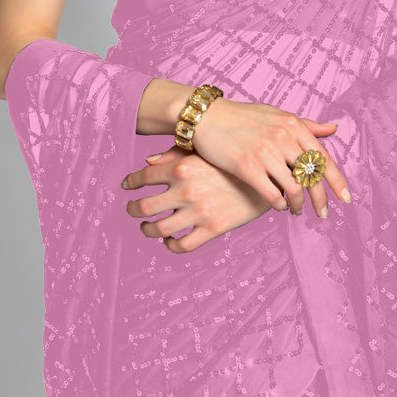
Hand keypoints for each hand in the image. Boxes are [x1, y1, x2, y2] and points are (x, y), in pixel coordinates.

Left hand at [123, 145, 270, 253]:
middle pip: (144, 207)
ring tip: (148, 227)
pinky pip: (181, 245)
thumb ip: (173, 155)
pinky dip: (170, 245)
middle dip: (133, 209)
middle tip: (132, 209)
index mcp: (182, 166)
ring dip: (147, 229)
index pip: (143, 177)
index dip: (131, 183)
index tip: (127, 186)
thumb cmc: (234, 160)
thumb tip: (147, 163)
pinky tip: (169, 239)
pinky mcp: (212, 229)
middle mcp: (186, 189)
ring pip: (158, 229)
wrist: (269, 177)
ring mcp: (198, 211)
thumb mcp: (204, 152)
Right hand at [189, 98, 350, 214]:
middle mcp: (283, 137)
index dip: (337, 181)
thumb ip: (305, 125)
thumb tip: (333, 130)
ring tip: (297, 211)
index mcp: (293, 124)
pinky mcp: (247, 166)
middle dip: (321, 199)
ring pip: (294, 189)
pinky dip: (280, 205)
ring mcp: (265, 152)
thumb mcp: (276, 114)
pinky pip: (272, 195)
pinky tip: (279, 207)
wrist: (207, 116)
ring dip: (298, 204)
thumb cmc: (242, 116)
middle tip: (323, 213)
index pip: (323, 158)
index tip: (345, 198)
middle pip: (312, 176)